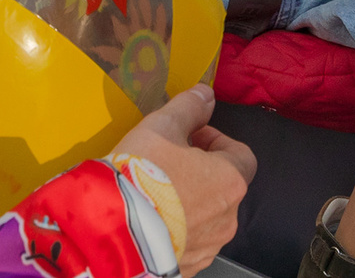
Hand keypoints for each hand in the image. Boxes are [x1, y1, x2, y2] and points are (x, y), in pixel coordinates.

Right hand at [111, 84, 256, 275]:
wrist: (114, 230)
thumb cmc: (142, 174)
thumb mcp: (162, 127)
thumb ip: (188, 107)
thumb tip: (206, 94)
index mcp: (230, 181)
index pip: (241, 154)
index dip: (216, 140)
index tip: (190, 137)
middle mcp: (227, 217)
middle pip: (222, 185)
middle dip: (199, 170)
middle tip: (167, 161)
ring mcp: (209, 246)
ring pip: (207, 215)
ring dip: (189, 200)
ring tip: (155, 191)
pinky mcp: (189, 265)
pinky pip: (190, 241)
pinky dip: (177, 227)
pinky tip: (151, 217)